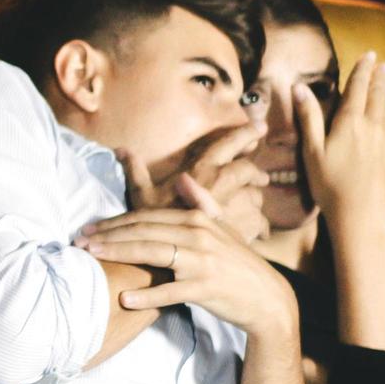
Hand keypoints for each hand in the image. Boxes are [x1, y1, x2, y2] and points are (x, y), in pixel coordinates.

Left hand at [76, 186, 298, 339]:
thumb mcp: (223, 228)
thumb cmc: (238, 262)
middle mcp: (199, 235)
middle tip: (79, 241)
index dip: (116, 221)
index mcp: (198, 219)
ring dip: (118, 254)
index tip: (90, 228)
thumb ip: (202, 202)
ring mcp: (202, 261)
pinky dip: (148, 295)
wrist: (266, 297)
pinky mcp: (205, 288)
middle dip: (109, 235)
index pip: (147, 217)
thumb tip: (183, 179)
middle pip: (144, 231)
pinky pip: (171, 291)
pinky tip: (125, 298)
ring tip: (92, 256)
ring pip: (152, 253)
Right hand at [115, 120, 268, 225]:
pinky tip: (257, 232)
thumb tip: (121, 149)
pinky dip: (259, 227)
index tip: (260, 127)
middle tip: (263, 177)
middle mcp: (223, 184)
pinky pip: (259, 224)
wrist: (173, 256)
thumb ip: (135, 171)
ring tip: (254, 206)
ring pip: (256, 197)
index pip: (228, 145)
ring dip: (255, 200)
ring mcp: (236, 206)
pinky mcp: (244, 229)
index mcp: (202, 171)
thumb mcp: (141, 196)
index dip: (244, 134)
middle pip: (247, 170)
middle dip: (256, 172)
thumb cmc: (155, 222)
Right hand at [297, 52, 384, 224]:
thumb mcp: (312, 151)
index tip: (368, 56)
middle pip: (378, 96)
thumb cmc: (330, 185)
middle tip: (382, 64)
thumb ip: (308, 117)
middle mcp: (373, 127)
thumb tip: (299, 88)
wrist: (363, 215)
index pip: (358, 89)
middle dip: (379, 78)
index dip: (362, 71)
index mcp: (350, 123)